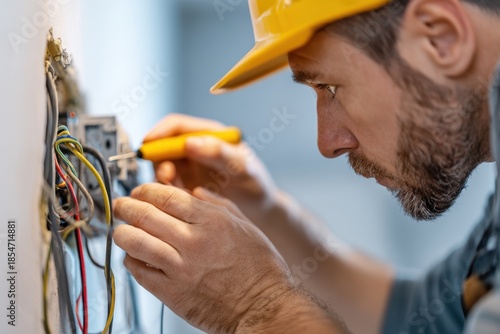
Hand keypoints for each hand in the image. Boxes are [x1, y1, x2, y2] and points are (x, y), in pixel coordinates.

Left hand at [113, 183, 295, 332]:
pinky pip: (140, 272)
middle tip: (121, 205)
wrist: (263, 306)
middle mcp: (193, 241)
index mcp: (212, 221)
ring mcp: (181, 268)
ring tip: (120, 231)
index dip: (146, 190)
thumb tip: (196, 192)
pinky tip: (133, 256)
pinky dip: (131, 261)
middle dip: (126, 206)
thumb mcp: (246, 225)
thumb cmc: (259, 268)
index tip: (138, 191)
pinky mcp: (173, 293)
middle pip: (146, 215)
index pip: (167, 196)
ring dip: (122, 233)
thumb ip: (218, 205)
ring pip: (136, 242)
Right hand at [144, 114, 278, 225]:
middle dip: (159, 160)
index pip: (176, 126)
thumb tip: (190, 142)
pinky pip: (168, 187)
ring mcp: (190, 169)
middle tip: (166, 176)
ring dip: (164, 179)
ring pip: (163, 168)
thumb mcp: (243, 168)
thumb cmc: (257, 186)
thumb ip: (219, 153)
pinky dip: (169, 193)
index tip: (148, 145)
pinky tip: (184, 201)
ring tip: (180, 191)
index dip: (159, 133)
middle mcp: (196, 149)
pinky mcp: (186, 188)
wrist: (260, 213)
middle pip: (164, 147)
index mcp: (210, 135)